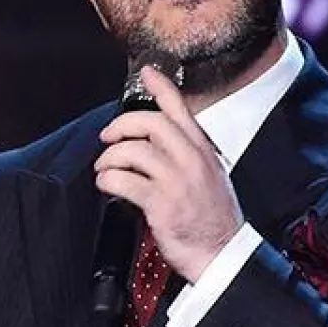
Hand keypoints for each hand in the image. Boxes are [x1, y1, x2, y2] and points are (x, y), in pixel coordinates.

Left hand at [94, 67, 243, 282]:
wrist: (222, 254)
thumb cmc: (211, 218)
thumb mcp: (208, 176)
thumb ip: (185, 155)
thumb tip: (151, 142)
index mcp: (202, 151)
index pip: (181, 109)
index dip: (161, 87)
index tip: (146, 72)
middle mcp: (191, 161)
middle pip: (151, 123)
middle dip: (122, 125)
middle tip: (107, 137)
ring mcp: (177, 182)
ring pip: (134, 151)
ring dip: (110, 157)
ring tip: (104, 169)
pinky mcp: (162, 205)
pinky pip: (125, 182)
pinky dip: (108, 180)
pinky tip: (107, 185)